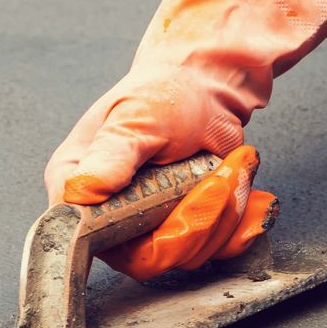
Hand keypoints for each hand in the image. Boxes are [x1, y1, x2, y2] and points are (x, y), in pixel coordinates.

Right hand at [43, 0, 326, 278]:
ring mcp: (141, 222)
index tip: (199, 196)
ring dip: (228, 216)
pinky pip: (211, 251)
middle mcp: (100, 213)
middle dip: (206, 217)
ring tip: (240, 170)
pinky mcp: (178, 224)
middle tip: (233, 171)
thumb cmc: (173, 84)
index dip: (154, 235)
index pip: (96, 245)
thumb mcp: (146, 111)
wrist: (211, 68)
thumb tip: (81, 191)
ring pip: (189, 258)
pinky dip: (241, 227)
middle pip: (155, 259)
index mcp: (74, 186)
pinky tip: (253, 195)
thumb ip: (115, 153)